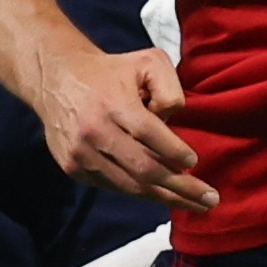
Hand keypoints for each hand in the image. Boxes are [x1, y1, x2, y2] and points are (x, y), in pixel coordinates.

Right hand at [33, 43, 216, 211]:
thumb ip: (168, 88)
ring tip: (191, 204)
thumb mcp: (146, 62)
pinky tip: (159, 193)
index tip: (194, 162)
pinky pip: (113, 186)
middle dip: (180, 188)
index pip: (148, 133)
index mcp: (113, 103)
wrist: (57, 78)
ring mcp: (80, 153)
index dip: (174, 151)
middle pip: (143, 168)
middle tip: (209, 200)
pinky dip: (138, 191)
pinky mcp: (72, 167)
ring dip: (163, 197)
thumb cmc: (110, 71)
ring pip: (129, 185)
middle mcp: (94, 130)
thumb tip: (172, 123)